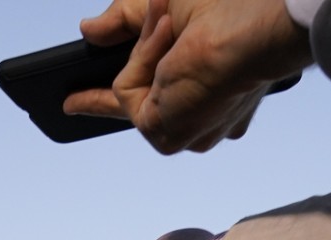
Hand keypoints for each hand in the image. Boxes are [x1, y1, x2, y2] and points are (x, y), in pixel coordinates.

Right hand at [67, 0, 311, 152]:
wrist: (260, 26)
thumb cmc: (235, 7)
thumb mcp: (167, 4)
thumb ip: (125, 18)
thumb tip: (88, 29)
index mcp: (215, 94)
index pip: (158, 99)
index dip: (122, 100)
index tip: (80, 104)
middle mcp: (204, 119)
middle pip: (140, 100)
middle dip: (113, 85)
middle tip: (70, 99)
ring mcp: (185, 131)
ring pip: (130, 89)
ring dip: (146, 48)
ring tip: (174, 23)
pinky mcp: (166, 135)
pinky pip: (127, 92)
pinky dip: (144, 59)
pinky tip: (174, 41)